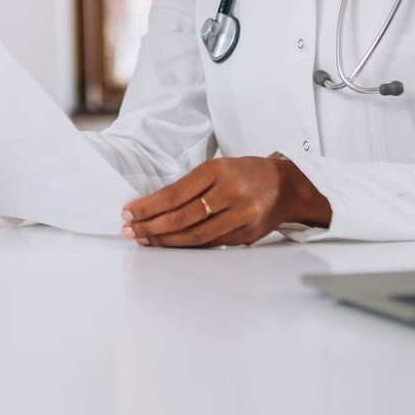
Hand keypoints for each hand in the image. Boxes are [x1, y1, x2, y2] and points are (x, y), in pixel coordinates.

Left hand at [120, 156, 330, 247]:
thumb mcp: (217, 168)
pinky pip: (212, 243)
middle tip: (129, 231)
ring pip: (195, 235)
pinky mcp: (248, 234)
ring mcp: (241, 215)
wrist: (287, 185)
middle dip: (150, 226)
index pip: (173, 193)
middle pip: (181, 216)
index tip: (127, 212)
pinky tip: (171, 245)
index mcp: (217, 170)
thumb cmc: (244, 174)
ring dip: (165, 240)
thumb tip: (151, 206)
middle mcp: (230, 192)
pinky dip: (188, 246)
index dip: (147, 206)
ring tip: (145, 240)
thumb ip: (190, 186)